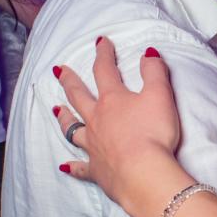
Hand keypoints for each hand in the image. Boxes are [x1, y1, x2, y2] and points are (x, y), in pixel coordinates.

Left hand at [53, 37, 181, 206]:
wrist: (144, 173)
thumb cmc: (153, 133)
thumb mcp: (160, 95)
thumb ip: (154, 72)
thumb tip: (148, 53)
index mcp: (112, 100)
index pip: (105, 70)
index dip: (103, 54)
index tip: (101, 42)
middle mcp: (97, 120)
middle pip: (79, 97)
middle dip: (70, 81)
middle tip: (58, 70)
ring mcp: (94, 146)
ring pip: (73, 129)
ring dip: (64, 118)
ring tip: (56, 110)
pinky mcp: (97, 170)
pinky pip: (81, 167)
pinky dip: (73, 166)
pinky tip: (64, 165)